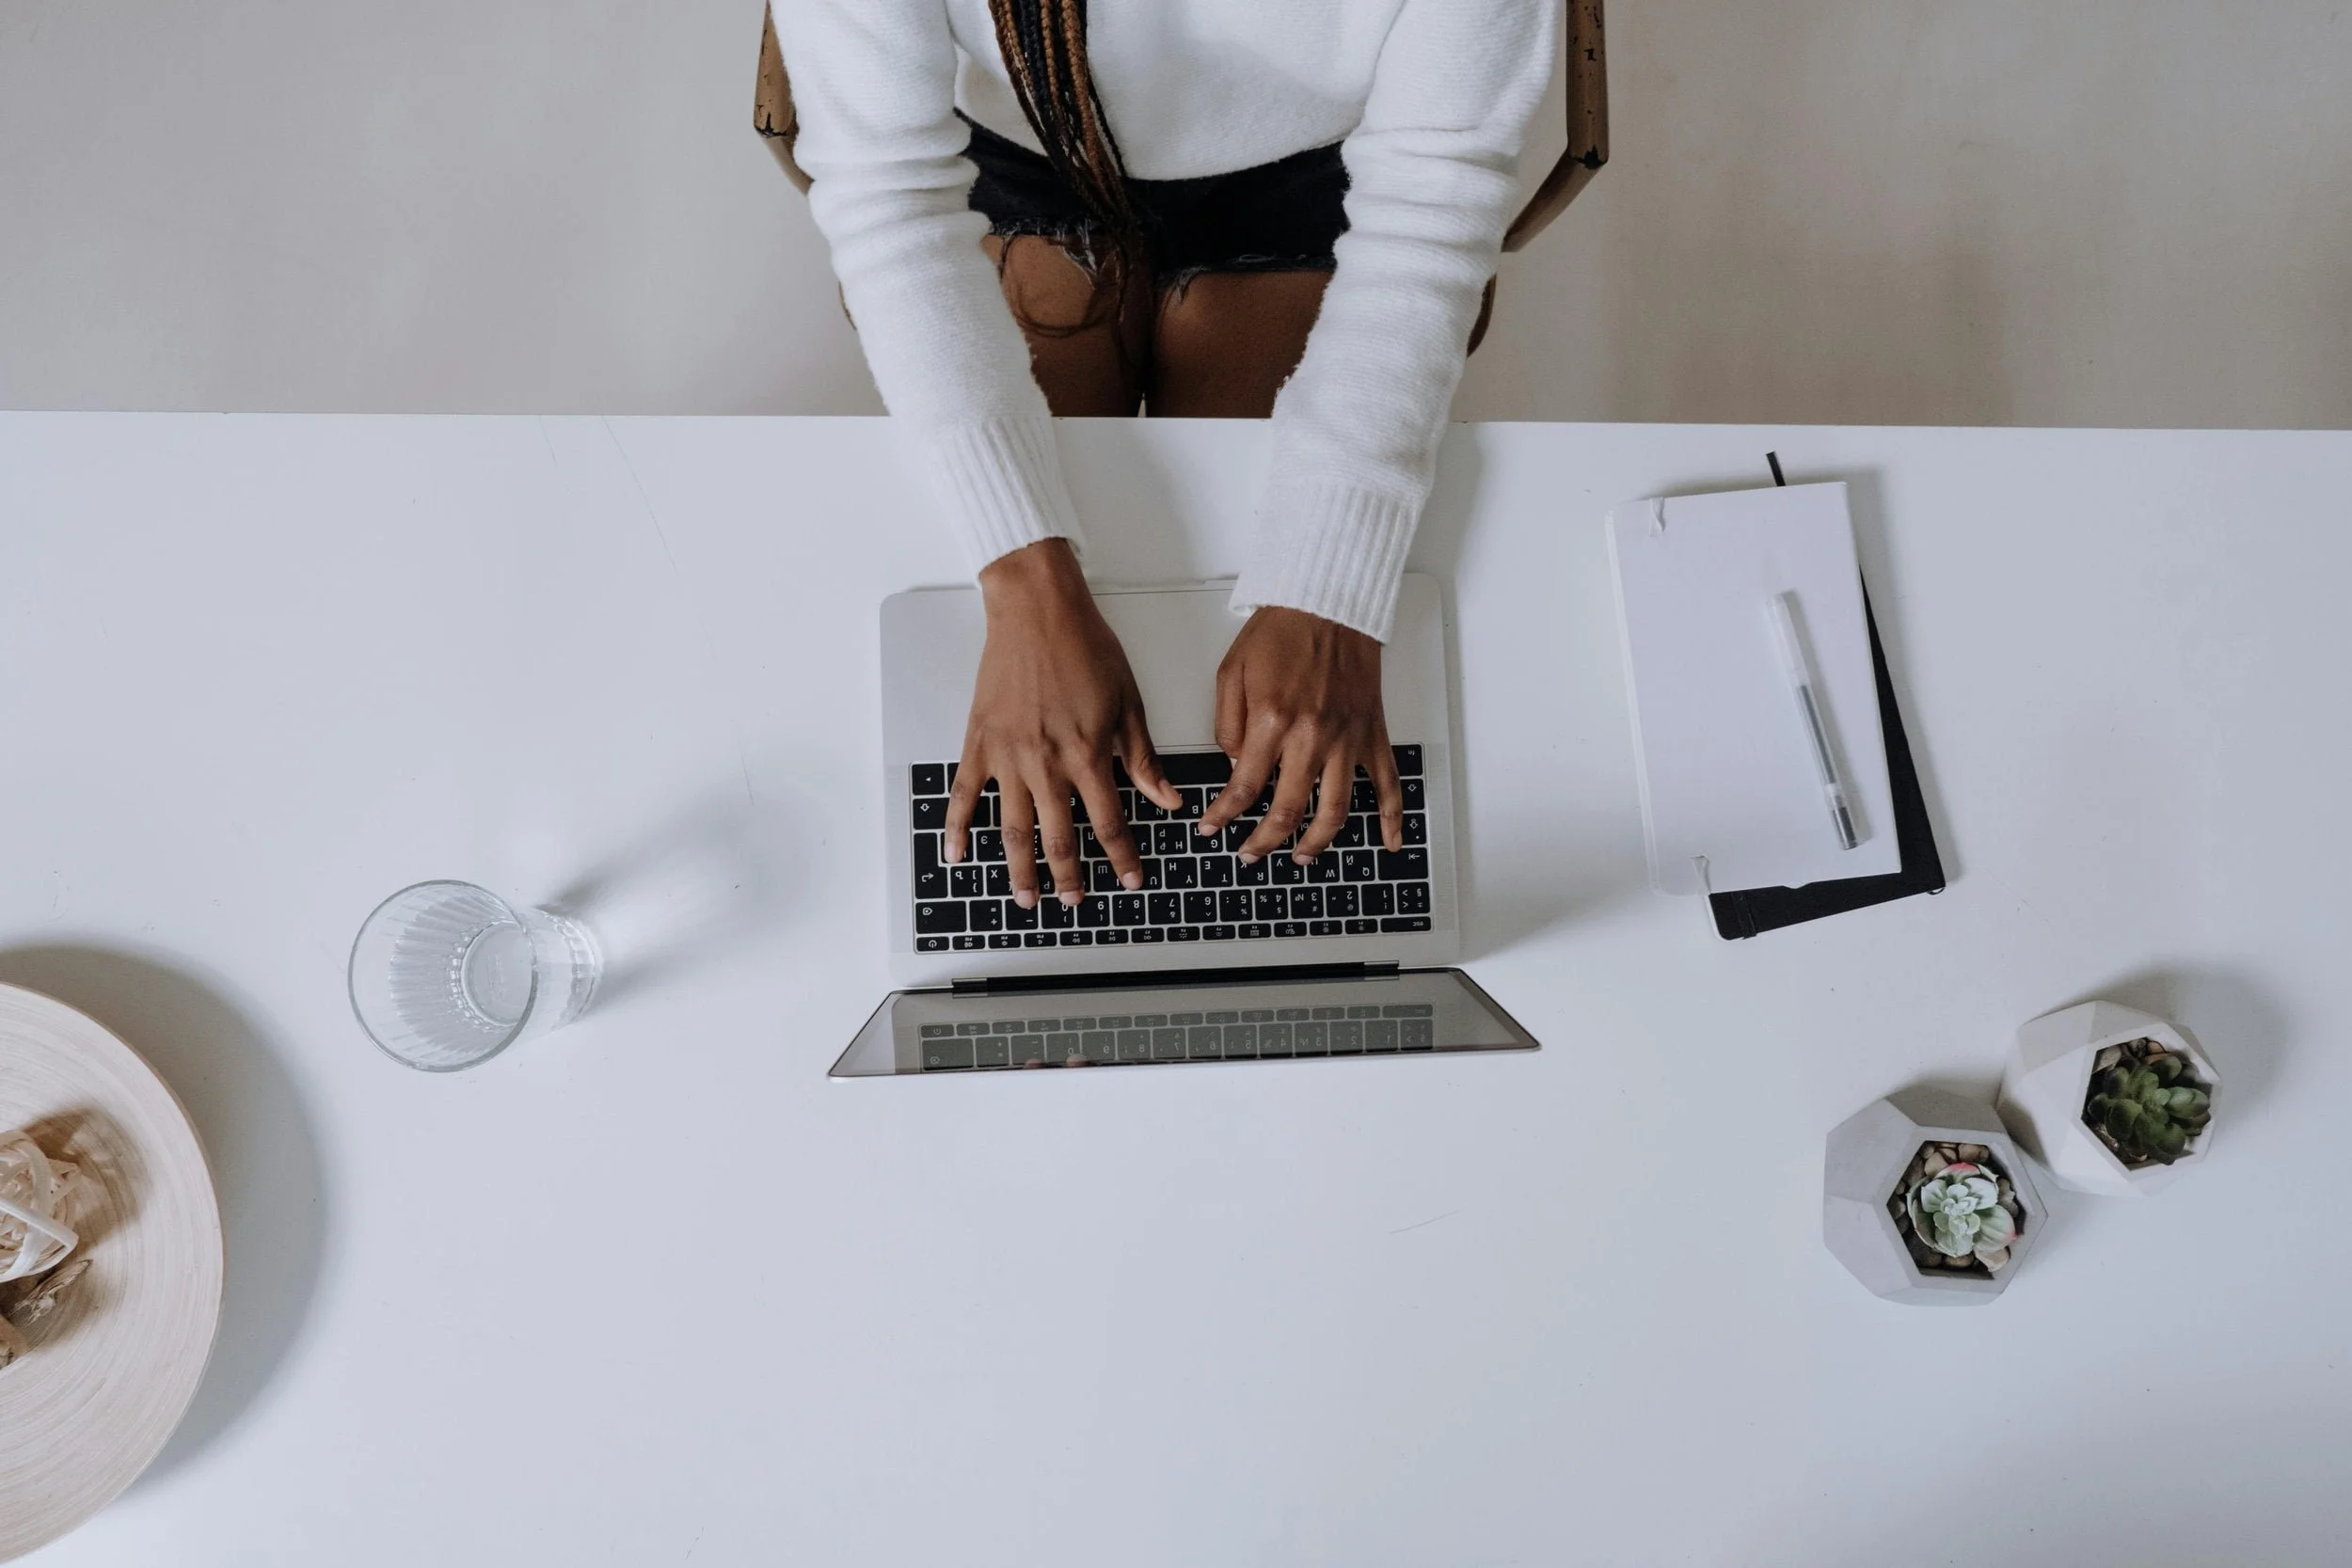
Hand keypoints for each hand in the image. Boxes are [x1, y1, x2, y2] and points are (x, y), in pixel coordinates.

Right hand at [943, 540, 1182, 906]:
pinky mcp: (979, 743)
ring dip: (1019, 869)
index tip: (1130, 879)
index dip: (1121, 857)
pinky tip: (956, 856)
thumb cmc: (1083, 646)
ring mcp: (1007, 756)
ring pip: (1012, 828)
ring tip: (1026, 898)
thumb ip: (1142, 758)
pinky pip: (964, 794)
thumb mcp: (1128, 702)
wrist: (1036, 610)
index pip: (1108, 822)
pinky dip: (957, 828)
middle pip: (1057, 837)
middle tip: (1074, 902)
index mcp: (1087, 754)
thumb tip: (1166, 800)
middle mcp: (1046, 763)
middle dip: (1069, 876)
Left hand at [1196, 606, 1403, 862]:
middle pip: (1288, 810)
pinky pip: (1387, 784)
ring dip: (1316, 843)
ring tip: (1300, 858)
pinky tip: (1388, 843)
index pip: (1243, 787)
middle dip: (1263, 842)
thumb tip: (1234, 767)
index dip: (1223, 816)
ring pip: (1335, 810)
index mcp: (1273, 721)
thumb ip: (1228, 726)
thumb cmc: (1281, 631)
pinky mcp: (1371, 734)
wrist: (1328, 602)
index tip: (1212, 829)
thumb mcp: (1232, 672)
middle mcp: (1312, 737)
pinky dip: (1391, 818)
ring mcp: (1346, 739)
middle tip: (1249, 854)